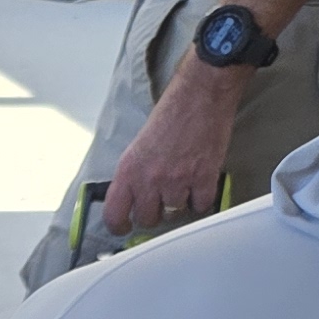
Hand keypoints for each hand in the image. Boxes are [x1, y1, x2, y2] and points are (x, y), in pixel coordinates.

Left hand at [102, 51, 242, 234]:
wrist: (202, 92)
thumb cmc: (171, 112)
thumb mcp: (138, 144)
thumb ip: (134, 173)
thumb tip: (131, 198)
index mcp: (129, 169)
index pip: (114, 215)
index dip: (119, 226)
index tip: (125, 226)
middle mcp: (150, 178)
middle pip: (147, 219)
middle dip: (153, 213)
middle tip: (160, 201)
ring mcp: (178, 180)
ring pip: (174, 214)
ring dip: (178, 204)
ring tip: (182, 185)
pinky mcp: (204, 177)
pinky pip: (200, 206)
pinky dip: (201, 199)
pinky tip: (199, 185)